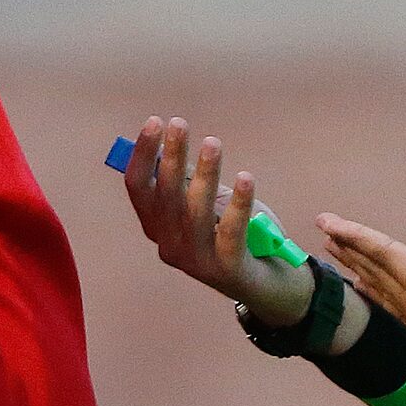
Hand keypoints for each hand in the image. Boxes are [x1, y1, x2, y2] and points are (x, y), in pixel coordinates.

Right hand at [121, 117, 311, 326]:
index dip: (143, 154)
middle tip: (180, 123)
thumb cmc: (235, 234)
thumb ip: (189, 180)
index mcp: (158, 227)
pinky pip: (231, 233)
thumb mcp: (209, 202)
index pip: (138, 187)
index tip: (155, 122)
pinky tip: (246, 178)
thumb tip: (172, 141)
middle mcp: (170, 246)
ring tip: (213, 143)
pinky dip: (239, 204)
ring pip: (194, 213)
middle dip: (172, 157)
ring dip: (204, 175)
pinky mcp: (227, 270)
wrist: (267, 283)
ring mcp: (196, 261)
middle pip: (165, 196)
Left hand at [316, 212, 405, 394]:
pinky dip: (378, 295)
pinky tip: (370, 289)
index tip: (330, 219)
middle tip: (321, 225)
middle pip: (379, 275)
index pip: (388, 258)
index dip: (359, 236)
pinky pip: (397, 312)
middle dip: (349, 249)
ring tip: (336, 252)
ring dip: (360, 271)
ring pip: (385, 295)